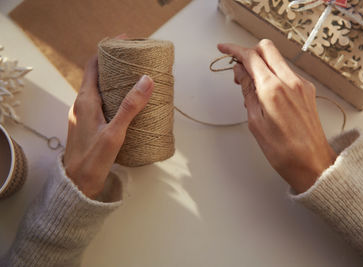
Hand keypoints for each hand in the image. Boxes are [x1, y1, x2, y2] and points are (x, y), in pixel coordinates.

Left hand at [63, 56, 153, 198]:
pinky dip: (114, 95)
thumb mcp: (114, 133)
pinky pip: (101, 101)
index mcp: (85, 100)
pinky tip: (128, 104)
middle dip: (115, 64)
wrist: (77, 184)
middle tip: (136, 60)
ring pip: (99, 89)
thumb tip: (146, 80)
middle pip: (97, 74)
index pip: (93, 65)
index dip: (107, 50)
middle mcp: (82, 104)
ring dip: (115, 80)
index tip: (125, 43)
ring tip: (136, 79)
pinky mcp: (89, 124)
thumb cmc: (92, 160)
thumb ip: (130, 107)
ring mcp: (84, 114)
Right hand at [218, 40, 336, 193]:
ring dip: (261, 64)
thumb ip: (248, 92)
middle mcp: (290, 81)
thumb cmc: (284, 151)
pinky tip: (266, 93)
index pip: (251, 57)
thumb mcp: (255, 122)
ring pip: (277, 59)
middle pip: (267, 48)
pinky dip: (273, 74)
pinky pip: (287, 72)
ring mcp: (302, 85)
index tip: (225, 49)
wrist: (312, 163)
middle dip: (249, 53)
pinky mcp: (307, 91)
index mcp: (273, 89)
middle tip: (238, 70)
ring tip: (251, 88)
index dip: (234, 50)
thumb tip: (241, 73)